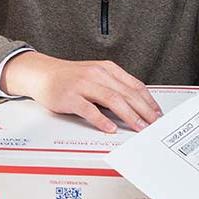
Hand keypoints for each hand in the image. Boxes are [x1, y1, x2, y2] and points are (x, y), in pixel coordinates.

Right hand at [0, 52, 161, 132]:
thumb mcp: (95, 75)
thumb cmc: (70, 77)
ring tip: (139, 127)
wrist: (42, 74)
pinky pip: (89, 109)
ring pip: (112, 100)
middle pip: (126, 93)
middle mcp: (97, 74)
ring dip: (129, 115)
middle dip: (143, 110)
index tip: (157, 113)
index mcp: (107, 69)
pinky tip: (111, 129)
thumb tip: (136, 104)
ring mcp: (83, 85)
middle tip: (153, 123)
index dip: (148, 100)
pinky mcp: (70, 97)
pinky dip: (102, 120)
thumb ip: (113, 86)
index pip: (134, 85)